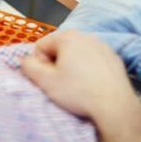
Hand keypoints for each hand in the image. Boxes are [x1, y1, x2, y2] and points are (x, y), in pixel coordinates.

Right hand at [21, 31, 140, 141]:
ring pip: (78, 55)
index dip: (40, 64)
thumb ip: (28, 66)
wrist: (114, 106)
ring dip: (73, 67)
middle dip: (57, 64)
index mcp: (68, 37)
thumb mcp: (45, 81)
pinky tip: (91, 86)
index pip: (41, 46)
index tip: (47, 79)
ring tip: (77, 87)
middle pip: (60, 49)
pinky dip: (89, 71)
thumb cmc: (78, 92)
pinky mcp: (114, 58)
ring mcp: (103, 46)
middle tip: (61, 84)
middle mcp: (86, 35)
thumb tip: (26, 60)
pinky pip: (94, 61)